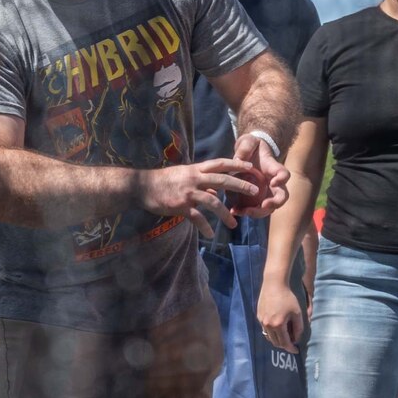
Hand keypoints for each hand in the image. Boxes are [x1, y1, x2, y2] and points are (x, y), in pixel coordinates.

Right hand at [138, 157, 260, 237]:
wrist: (142, 186)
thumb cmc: (163, 181)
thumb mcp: (183, 176)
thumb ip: (201, 183)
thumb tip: (216, 193)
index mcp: (196, 169)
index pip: (220, 163)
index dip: (236, 163)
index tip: (250, 165)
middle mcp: (194, 179)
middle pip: (222, 180)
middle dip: (240, 185)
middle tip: (255, 191)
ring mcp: (188, 192)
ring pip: (213, 201)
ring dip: (225, 214)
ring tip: (234, 224)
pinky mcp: (181, 206)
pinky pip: (196, 217)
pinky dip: (204, 227)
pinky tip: (209, 234)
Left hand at [231, 131, 288, 218]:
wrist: (248, 153)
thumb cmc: (251, 146)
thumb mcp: (248, 142)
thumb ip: (245, 147)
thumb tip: (238, 159)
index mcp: (273, 168)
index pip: (284, 174)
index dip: (282, 179)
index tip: (274, 182)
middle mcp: (273, 182)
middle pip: (281, 197)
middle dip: (274, 204)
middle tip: (262, 206)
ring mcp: (266, 192)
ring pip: (269, 207)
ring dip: (258, 212)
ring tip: (243, 212)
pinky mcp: (255, 198)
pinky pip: (254, 208)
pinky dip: (245, 212)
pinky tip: (233, 211)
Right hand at [258, 277, 304, 350]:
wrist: (274, 284)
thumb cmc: (288, 297)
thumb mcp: (297, 313)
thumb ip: (298, 328)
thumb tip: (296, 338)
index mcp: (278, 325)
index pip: (284, 343)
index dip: (291, 348)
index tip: (296, 350)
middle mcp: (267, 325)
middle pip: (275, 342)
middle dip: (284, 345)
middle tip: (291, 343)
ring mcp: (261, 321)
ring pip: (268, 336)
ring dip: (276, 339)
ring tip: (284, 336)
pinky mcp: (258, 316)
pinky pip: (264, 328)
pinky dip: (271, 331)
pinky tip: (277, 326)